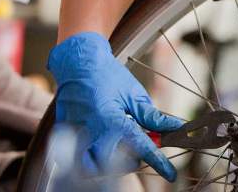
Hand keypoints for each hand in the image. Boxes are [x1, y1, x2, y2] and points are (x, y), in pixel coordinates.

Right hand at [47, 32, 183, 180]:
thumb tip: (172, 128)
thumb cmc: (107, 76)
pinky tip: (101, 143)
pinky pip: (78, 158)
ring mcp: (76, 136)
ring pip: (92, 168)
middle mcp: (92, 132)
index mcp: (112, 121)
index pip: (141, 148)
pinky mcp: (65, 136)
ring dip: (108, 165)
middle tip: (139, 149)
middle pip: (114, 165)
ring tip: (119, 148)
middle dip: (130, 161)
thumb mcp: (134, 94)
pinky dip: (91, 157)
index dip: (158, 162)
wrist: (79, 63)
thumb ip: (151, 117)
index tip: (170, 173)